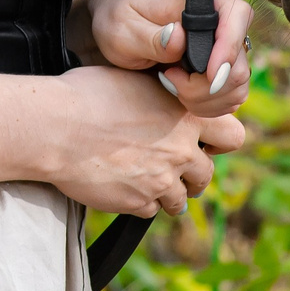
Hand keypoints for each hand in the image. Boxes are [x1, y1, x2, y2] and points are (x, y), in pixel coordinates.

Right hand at [33, 65, 244, 216]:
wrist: (55, 127)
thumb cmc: (86, 94)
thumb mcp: (134, 80)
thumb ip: (163, 95)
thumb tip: (170, 97)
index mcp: (185, 116)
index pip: (233, 135)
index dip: (218, 139)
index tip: (202, 139)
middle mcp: (181, 150)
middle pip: (207, 174)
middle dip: (192, 172)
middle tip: (170, 164)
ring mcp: (162, 180)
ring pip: (180, 199)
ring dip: (167, 191)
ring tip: (144, 178)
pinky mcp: (139, 203)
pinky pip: (150, 210)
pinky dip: (140, 201)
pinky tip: (122, 184)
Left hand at [84, 0, 255, 117]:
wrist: (116, 29)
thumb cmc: (117, 20)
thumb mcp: (122, 29)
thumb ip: (151, 37)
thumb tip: (179, 36)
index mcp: (197, 3)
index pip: (237, 13)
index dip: (229, 46)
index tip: (207, 73)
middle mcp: (217, 24)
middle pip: (238, 63)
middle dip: (207, 85)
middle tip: (169, 80)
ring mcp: (221, 50)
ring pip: (237, 85)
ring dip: (206, 99)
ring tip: (170, 85)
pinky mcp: (219, 72)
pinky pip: (230, 98)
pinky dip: (208, 106)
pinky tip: (180, 95)